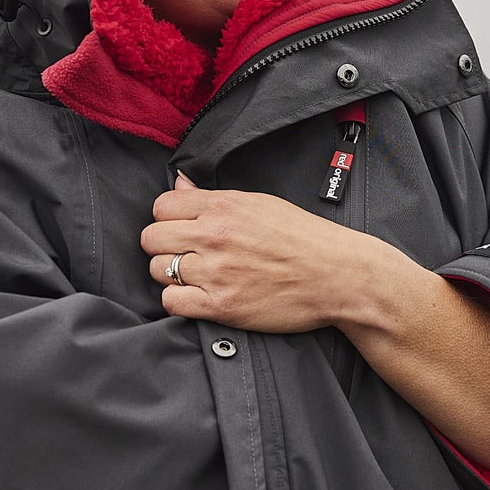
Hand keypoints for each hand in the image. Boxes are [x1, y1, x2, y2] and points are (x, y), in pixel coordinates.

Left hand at [140, 173, 398, 331]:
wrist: (338, 275)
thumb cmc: (304, 238)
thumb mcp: (259, 202)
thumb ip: (213, 197)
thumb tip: (179, 184)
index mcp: (223, 207)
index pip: (161, 206)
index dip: (168, 218)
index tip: (181, 228)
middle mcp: (214, 236)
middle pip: (151, 238)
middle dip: (163, 246)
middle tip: (185, 254)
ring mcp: (216, 272)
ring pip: (157, 271)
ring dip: (170, 275)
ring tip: (195, 276)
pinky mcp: (221, 305)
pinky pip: (171, 302)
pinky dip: (179, 300)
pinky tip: (198, 296)